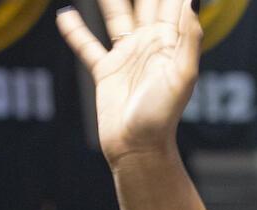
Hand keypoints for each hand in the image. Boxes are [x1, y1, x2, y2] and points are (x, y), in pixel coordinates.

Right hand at [58, 0, 200, 169]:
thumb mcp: (182, 78)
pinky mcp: (106, 70)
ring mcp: (127, 55)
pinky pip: (88, 45)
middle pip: (144, 1)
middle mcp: (149, 43)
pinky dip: (76, 31)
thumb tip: (191, 4)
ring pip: (116, 14)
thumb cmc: (163, 117)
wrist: (137, 148)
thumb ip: (188, 41)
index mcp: (169, 42)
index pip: (170, 2)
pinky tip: (65, 14)